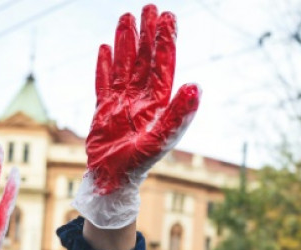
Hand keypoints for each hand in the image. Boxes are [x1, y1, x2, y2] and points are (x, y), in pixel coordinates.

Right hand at [73, 4, 200, 228]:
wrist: (113, 180)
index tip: (168, 18)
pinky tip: (105, 49)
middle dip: (147, 34)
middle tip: (150, 8)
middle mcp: (140, 98)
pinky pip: (103, 82)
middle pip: (144, 59)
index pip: (162, 65)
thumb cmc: (139, 164)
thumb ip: (178, 114)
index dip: (165, 41)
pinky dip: (104, 66)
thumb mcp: (161, 139)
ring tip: (127, 18)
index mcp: (157, 102)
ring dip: (126, 42)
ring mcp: (121, 102)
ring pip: (124, 65)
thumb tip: (196, 87)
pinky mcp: (103, 109)